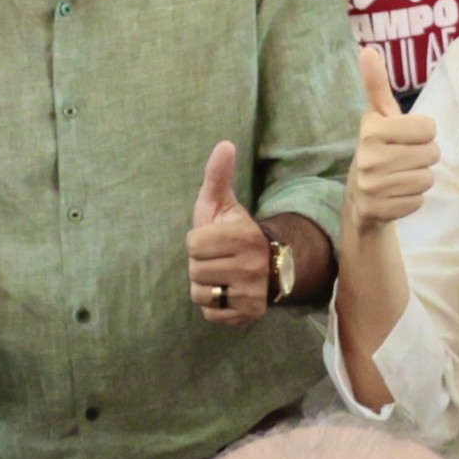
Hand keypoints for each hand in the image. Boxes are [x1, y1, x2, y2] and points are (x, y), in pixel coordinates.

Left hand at [183, 140, 276, 325]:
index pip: (193, 244)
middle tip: (219, 258)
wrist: (265, 264)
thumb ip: (218, 175)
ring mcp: (252, 293)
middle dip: (200, 264)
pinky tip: (226, 292)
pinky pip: (211, 313)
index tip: (214, 239)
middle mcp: (252, 266)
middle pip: (195, 270)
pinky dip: (214, 305)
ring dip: (205, 285)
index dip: (198, 242)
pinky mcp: (249, 314)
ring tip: (221, 275)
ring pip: (201, 293)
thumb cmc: (233, 230)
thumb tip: (224, 144)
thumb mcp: (222, 202)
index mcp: (243, 236)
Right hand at [342, 48, 437, 239]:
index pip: (428, 127)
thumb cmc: (379, 148)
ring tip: (401, 176)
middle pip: (431, 154)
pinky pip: (418, 201)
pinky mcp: (377, 210)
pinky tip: (396, 195)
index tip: (405, 137)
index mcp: (371, 128)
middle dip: (424, 157)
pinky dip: (412, 199)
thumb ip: (376, 85)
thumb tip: (368, 50)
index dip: (422, 133)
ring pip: (427, 179)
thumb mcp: (379, 117)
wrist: (361, 196)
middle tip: (405, 159)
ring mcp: (371, 185)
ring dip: (419, 178)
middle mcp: (367, 156)